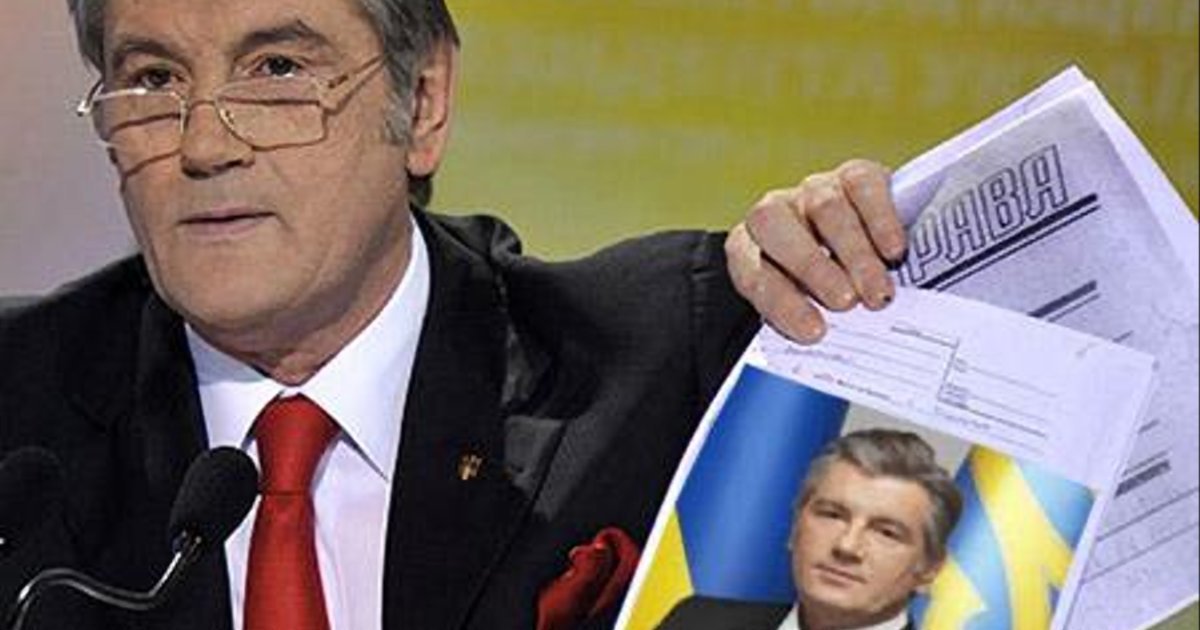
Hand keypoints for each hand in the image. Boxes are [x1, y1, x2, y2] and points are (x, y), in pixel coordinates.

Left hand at [726, 159, 906, 342]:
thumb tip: (829, 347)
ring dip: (854, 255)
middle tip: (846, 304)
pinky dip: (880, 221)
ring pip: (825, 209)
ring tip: (877, 293)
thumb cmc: (830, 289)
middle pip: (774, 226)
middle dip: (810, 267)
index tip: (814, 332)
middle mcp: (776, 213)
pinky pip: (862, 187)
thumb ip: (812, 322)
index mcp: (750, 250)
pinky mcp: (853, 175)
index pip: (752, 272)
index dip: (781, 302)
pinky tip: (893, 251)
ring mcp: (813, 190)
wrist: (864, 244)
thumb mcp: (813, 308)